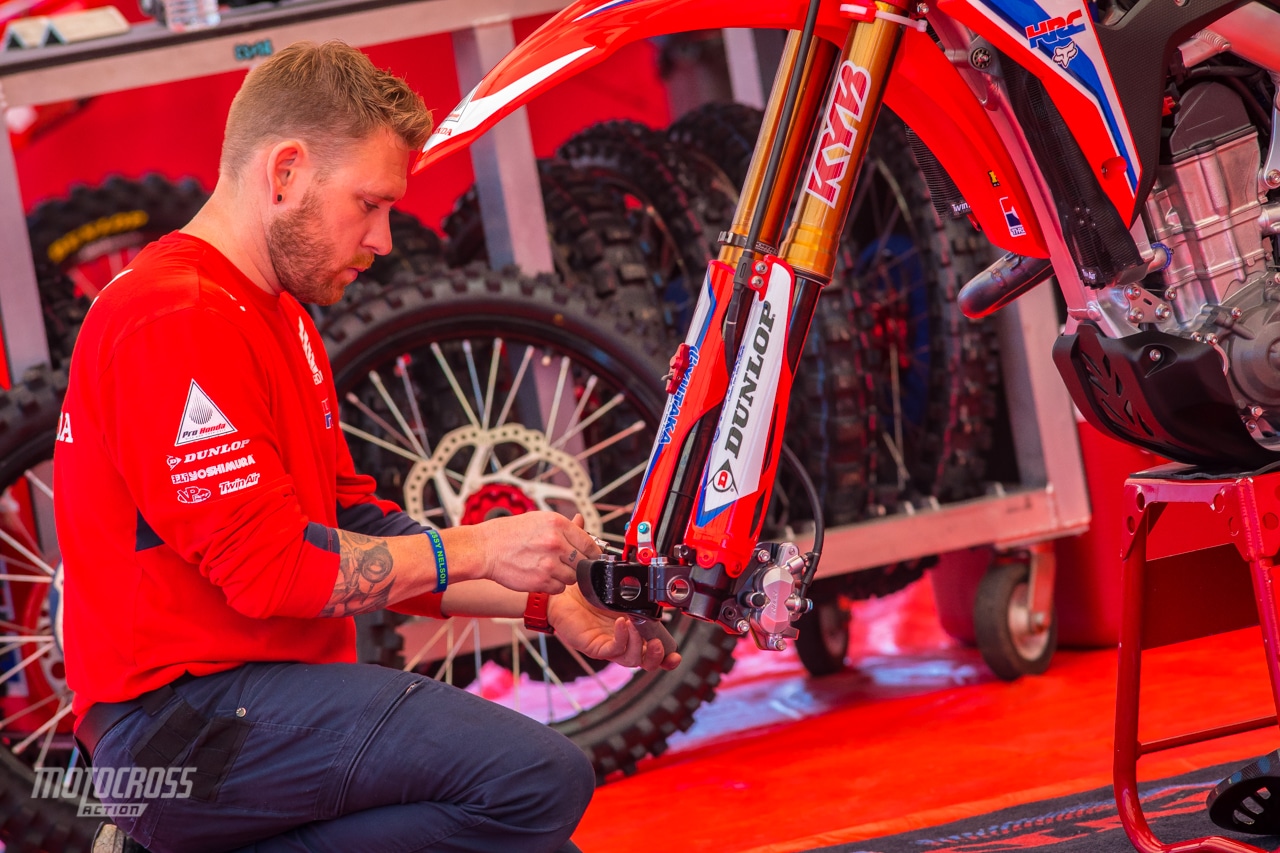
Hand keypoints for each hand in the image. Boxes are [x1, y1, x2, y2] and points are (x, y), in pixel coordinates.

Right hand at [479, 511, 599, 593]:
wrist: (485, 549)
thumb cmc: (509, 534)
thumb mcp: (539, 519)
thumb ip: (564, 526)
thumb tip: (583, 525)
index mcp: (557, 524)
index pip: (589, 543)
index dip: (592, 552)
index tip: (591, 557)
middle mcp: (555, 543)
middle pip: (583, 562)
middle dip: (576, 565)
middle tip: (563, 562)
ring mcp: (548, 563)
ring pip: (572, 578)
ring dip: (564, 576)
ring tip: (547, 567)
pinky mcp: (540, 581)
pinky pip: (559, 588)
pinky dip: (553, 585)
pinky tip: (541, 575)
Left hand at [547, 584, 681, 671]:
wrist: (563, 592)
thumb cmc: (588, 592)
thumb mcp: (620, 594)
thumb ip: (640, 598)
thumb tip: (660, 595)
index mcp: (633, 632)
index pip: (653, 651)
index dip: (667, 656)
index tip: (675, 654)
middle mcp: (623, 642)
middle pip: (646, 662)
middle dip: (657, 657)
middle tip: (657, 644)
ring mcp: (609, 646)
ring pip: (631, 659)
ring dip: (638, 644)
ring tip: (635, 624)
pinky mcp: (595, 647)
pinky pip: (613, 650)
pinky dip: (622, 637)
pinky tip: (622, 622)